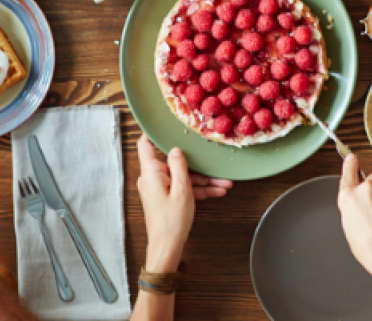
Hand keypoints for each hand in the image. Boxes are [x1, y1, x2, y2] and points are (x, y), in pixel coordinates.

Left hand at [136, 135, 230, 272]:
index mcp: (151, 173)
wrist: (167, 248)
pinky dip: (199, 190)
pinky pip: (183, 188)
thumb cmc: (172, 221)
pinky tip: (218, 191)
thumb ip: (180, 167)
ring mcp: (160, 189)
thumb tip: (177, 150)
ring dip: (204, 180)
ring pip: (183, 177)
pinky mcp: (167, 198)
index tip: (165, 123)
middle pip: (174, 163)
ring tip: (225, 182)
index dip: (153, 132)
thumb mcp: (182, 191)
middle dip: (197, 164)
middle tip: (215, 162)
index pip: (146, 145)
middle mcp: (153, 178)